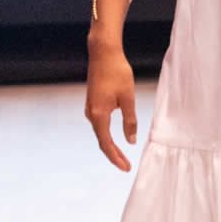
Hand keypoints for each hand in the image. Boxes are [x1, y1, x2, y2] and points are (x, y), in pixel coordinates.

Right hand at [85, 43, 138, 170]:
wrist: (103, 54)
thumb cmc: (117, 73)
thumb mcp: (128, 98)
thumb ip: (130, 121)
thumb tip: (130, 141)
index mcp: (99, 115)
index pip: (106, 143)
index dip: (116, 157)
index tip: (126, 168)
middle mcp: (91, 114)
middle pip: (102, 140)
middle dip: (114, 154)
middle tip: (126, 166)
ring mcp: (90, 108)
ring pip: (100, 133)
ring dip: (110, 145)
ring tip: (122, 156)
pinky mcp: (92, 103)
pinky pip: (99, 124)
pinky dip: (107, 134)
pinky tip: (115, 139)